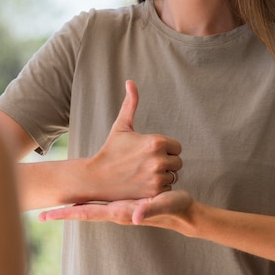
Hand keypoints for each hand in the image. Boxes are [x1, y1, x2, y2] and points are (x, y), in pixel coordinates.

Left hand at [39, 190, 193, 232]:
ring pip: (90, 208)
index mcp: (120, 211)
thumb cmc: (175, 209)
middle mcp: (115, 211)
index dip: (66, 214)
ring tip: (54, 202)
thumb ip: (151, 210)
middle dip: (62, 213)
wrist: (183, 212)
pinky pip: (100, 203)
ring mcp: (118, 208)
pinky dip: (87, 200)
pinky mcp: (123, 203)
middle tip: (40, 213)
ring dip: (72, 206)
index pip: (87, 214)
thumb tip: (135, 216)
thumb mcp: (164, 205)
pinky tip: (80, 197)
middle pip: (83, 213)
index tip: (46, 216)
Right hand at [84, 80, 182, 201]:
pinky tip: (143, 184)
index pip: (177, 147)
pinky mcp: (154, 193)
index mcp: (156, 141)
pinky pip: (167, 189)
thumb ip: (130, 103)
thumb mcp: (121, 126)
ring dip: (162, 176)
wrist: (97, 177)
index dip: (166, 149)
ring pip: (173, 176)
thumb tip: (130, 81)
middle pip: (178, 162)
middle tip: (146, 164)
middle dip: (166, 163)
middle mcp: (159, 159)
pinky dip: (158, 188)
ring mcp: (157, 178)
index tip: (149, 152)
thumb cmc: (111, 150)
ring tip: (143, 174)